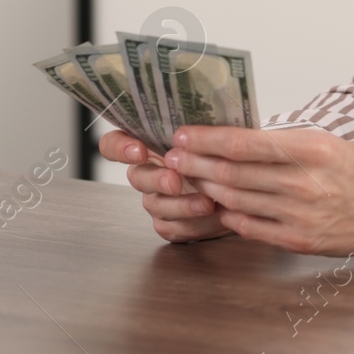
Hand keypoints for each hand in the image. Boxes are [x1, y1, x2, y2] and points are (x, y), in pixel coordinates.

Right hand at [97, 129, 232, 242]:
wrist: (241, 185)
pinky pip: (174, 228)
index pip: (113, 144)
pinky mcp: (169, 224)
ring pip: (156, 205)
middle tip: (176, 181)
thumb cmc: (222, 153)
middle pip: (136, 177)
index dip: (119, 148)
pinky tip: (215, 216)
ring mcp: (156, 200)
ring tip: (208, 202)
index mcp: (149, 144)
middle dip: (157, 180)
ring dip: (182, 205)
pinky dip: (196, 224)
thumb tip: (200, 126)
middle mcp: (147, 173)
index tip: (139, 151)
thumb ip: (197, 130)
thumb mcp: (210, 134)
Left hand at [163, 125, 353, 256]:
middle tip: (172, 157)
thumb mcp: (327, 142)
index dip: (207, 140)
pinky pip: (253, 228)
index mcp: (312, 149)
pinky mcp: (301, 240)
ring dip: (207, 189)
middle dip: (195, 164)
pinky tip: (218, 206)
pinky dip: (231, 216)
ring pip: (238, 200)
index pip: (245, 143)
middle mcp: (305, 182)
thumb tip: (236, 139)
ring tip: (188, 179)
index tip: (182, 135)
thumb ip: (284, 143)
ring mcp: (302, 215)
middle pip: (234, 173)